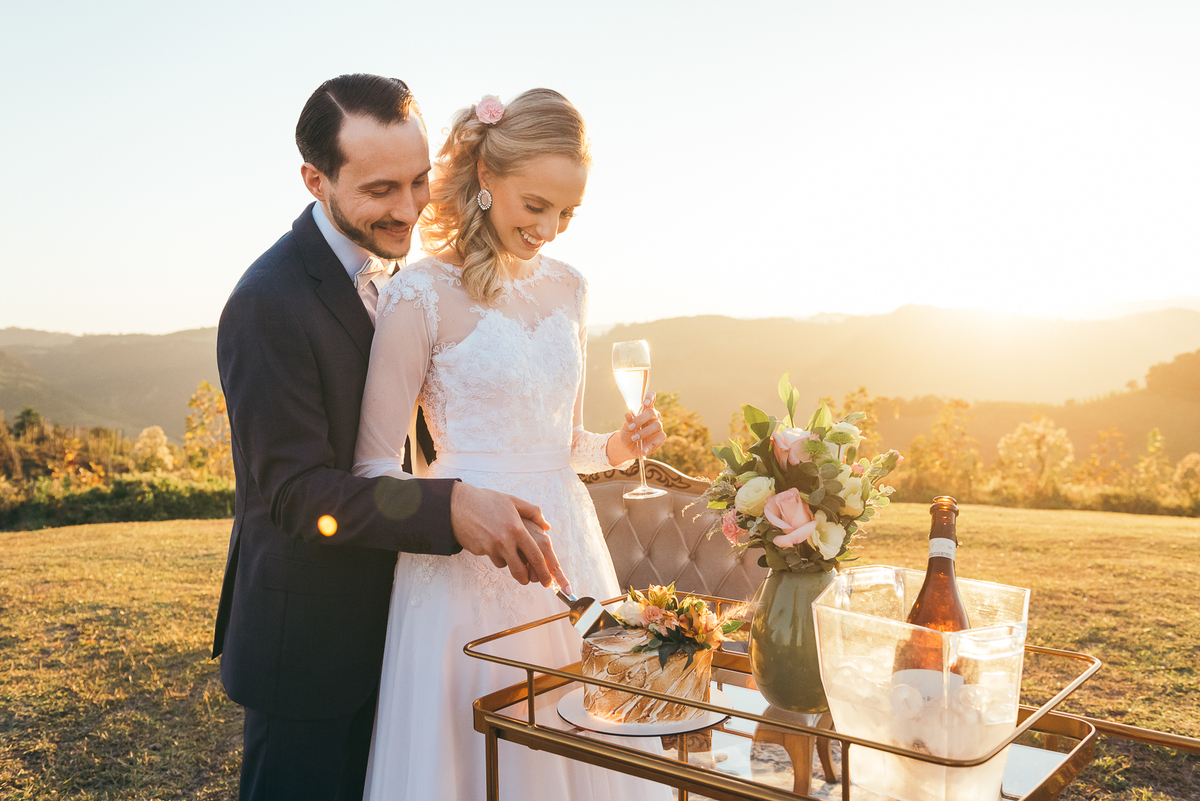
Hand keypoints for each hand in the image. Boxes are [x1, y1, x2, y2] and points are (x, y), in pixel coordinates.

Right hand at [448, 483, 571, 593]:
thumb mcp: (513, 501)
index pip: (535, 556)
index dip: (544, 571)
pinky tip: (490, 540)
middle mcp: (505, 541)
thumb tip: (547, 526)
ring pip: (505, 565)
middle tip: (530, 580)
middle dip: (527, 578)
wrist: (458, 504)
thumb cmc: (487, 501)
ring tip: (505, 546)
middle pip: (520, 570)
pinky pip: (492, 558)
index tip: (547, 581)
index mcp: (517, 529)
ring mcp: (491, 547)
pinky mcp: (480, 551)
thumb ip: (533, 513)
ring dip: (508, 561)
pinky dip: (495, 554)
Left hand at [608, 391, 665, 464]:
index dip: (650, 397)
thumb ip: (628, 422)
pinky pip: (659, 440)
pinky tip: (643, 449)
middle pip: (653, 413)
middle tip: (631, 427)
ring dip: (644, 432)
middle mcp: (653, 417)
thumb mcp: (625, 428)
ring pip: (657, 425)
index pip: (650, 399)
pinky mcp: (660, 438)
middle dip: (641, 419)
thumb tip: (627, 414)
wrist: (627, 447)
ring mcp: (658, 428)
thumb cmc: (627, 434)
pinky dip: (650, 445)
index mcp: (644, 410)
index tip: (645, 402)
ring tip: (634, 438)